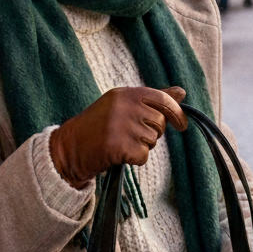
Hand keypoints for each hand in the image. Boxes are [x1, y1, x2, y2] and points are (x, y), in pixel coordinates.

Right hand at [50, 86, 187, 189]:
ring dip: (141, 147)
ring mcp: (120, 125)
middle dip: (152, 133)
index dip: (176, 112)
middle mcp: (123, 106)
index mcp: (125, 93)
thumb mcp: (123, 106)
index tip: (182, 125)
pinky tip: (118, 154)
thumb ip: (152, 100)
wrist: (70, 147)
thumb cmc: (99, 126)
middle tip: (132, 135)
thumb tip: (182, 92)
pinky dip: (134, 159)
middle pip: (159, 123)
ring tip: (120, 143)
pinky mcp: (118, 145)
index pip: (162, 99)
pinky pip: (143, 156)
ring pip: (152, 140)